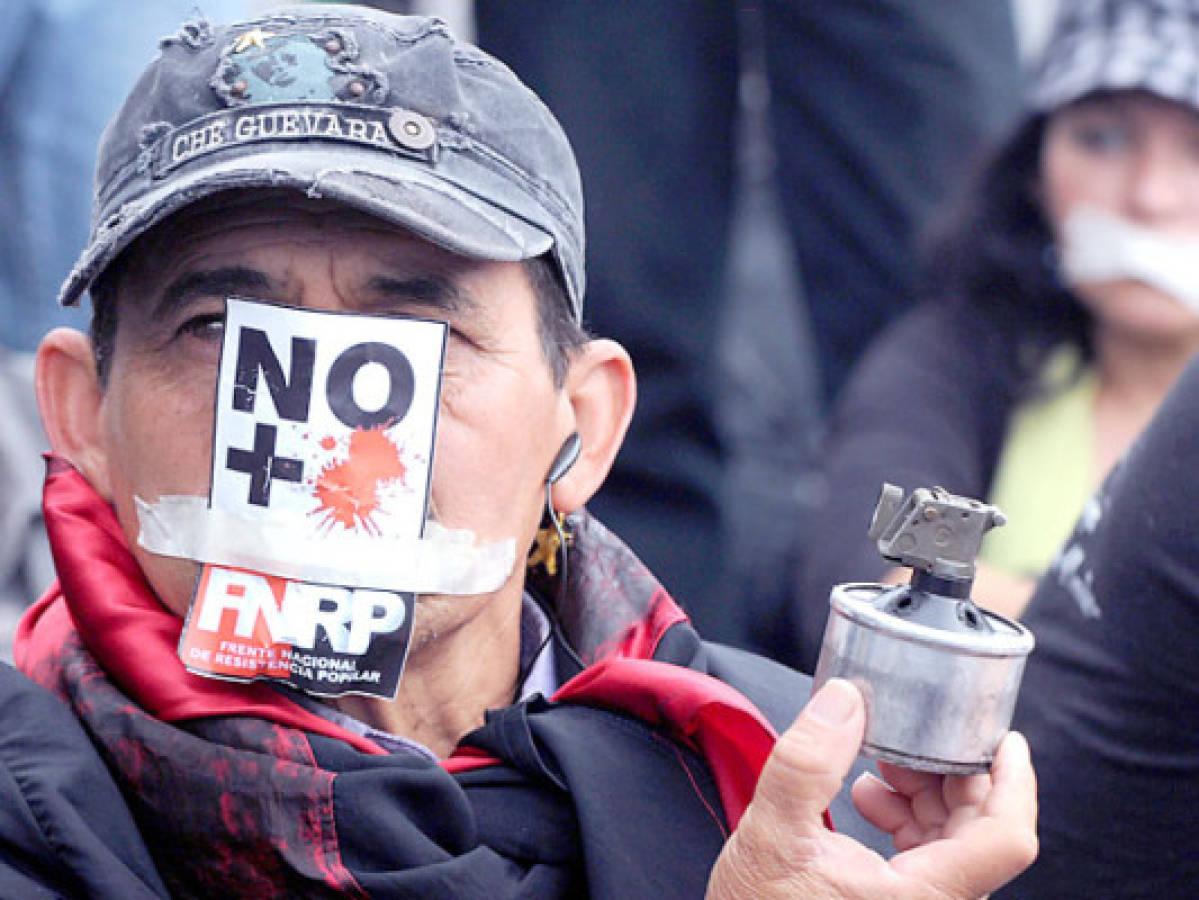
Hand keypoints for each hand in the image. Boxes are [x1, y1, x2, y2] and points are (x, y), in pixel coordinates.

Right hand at [706, 678, 1036, 898]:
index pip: (1006, 839)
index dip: (1015, 782)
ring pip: (956, 843)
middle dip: (953, 774)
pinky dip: (908, 817)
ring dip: (927, 793)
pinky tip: (867, 795)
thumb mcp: (770, 831)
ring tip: (883, 762)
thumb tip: (845, 698)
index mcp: (921, 897)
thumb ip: (809, 762)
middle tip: (917, 733)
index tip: (1004, 738)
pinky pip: (928, 858)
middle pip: (981, 832)